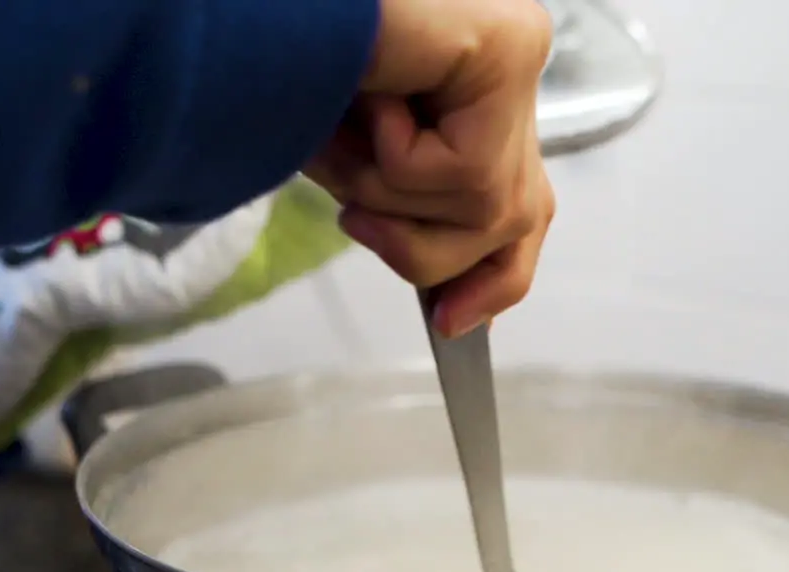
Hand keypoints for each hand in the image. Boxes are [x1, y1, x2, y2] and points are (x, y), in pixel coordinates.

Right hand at [306, 0, 555, 337]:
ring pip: (485, 210)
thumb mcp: (355, 168)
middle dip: (421, 249)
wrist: (261, 16)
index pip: (527, 211)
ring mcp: (519, 56)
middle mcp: (513, 74)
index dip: (495, 282)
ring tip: (342, 138)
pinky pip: (464, 170)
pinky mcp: (509, 46)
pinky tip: (373, 98)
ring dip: (386, 197)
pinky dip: (394, 158)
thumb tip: (451, 307)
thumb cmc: (293, 76)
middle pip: (511, 225)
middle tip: (351, 216)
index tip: (451, 324)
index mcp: (482, 100)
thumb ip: (407, 217)